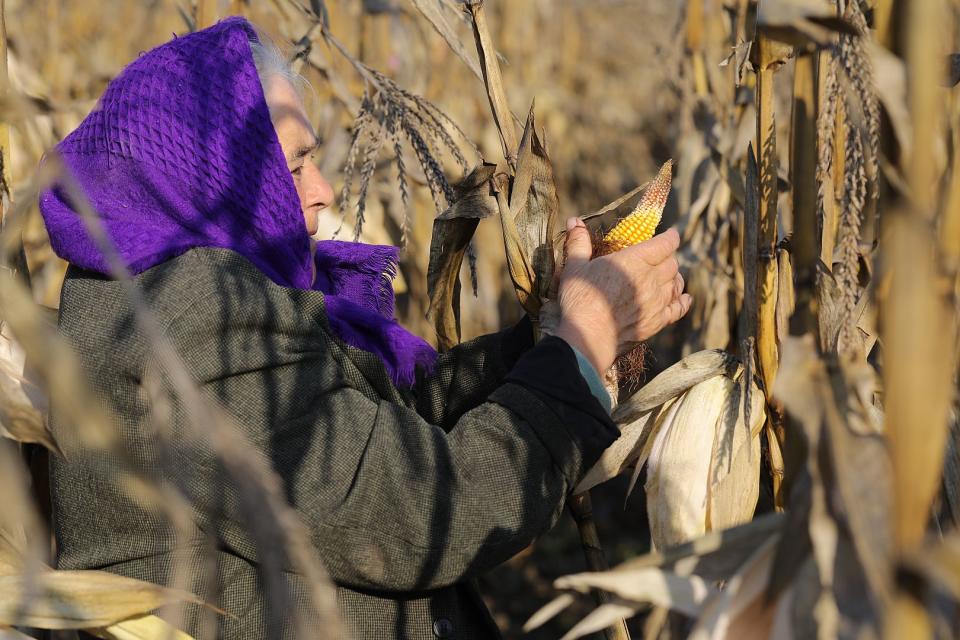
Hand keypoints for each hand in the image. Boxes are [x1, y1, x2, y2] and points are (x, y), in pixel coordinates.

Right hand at [552, 217, 691, 373]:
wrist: (588, 336)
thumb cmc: (580, 299)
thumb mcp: (575, 267)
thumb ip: (579, 242)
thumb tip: (574, 221)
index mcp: (635, 261)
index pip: (665, 244)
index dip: (670, 237)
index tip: (671, 234)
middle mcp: (652, 279)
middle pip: (672, 264)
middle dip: (669, 257)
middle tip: (661, 256)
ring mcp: (657, 302)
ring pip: (677, 284)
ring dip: (675, 277)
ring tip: (669, 275)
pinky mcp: (657, 322)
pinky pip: (678, 308)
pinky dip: (683, 301)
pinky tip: (684, 298)